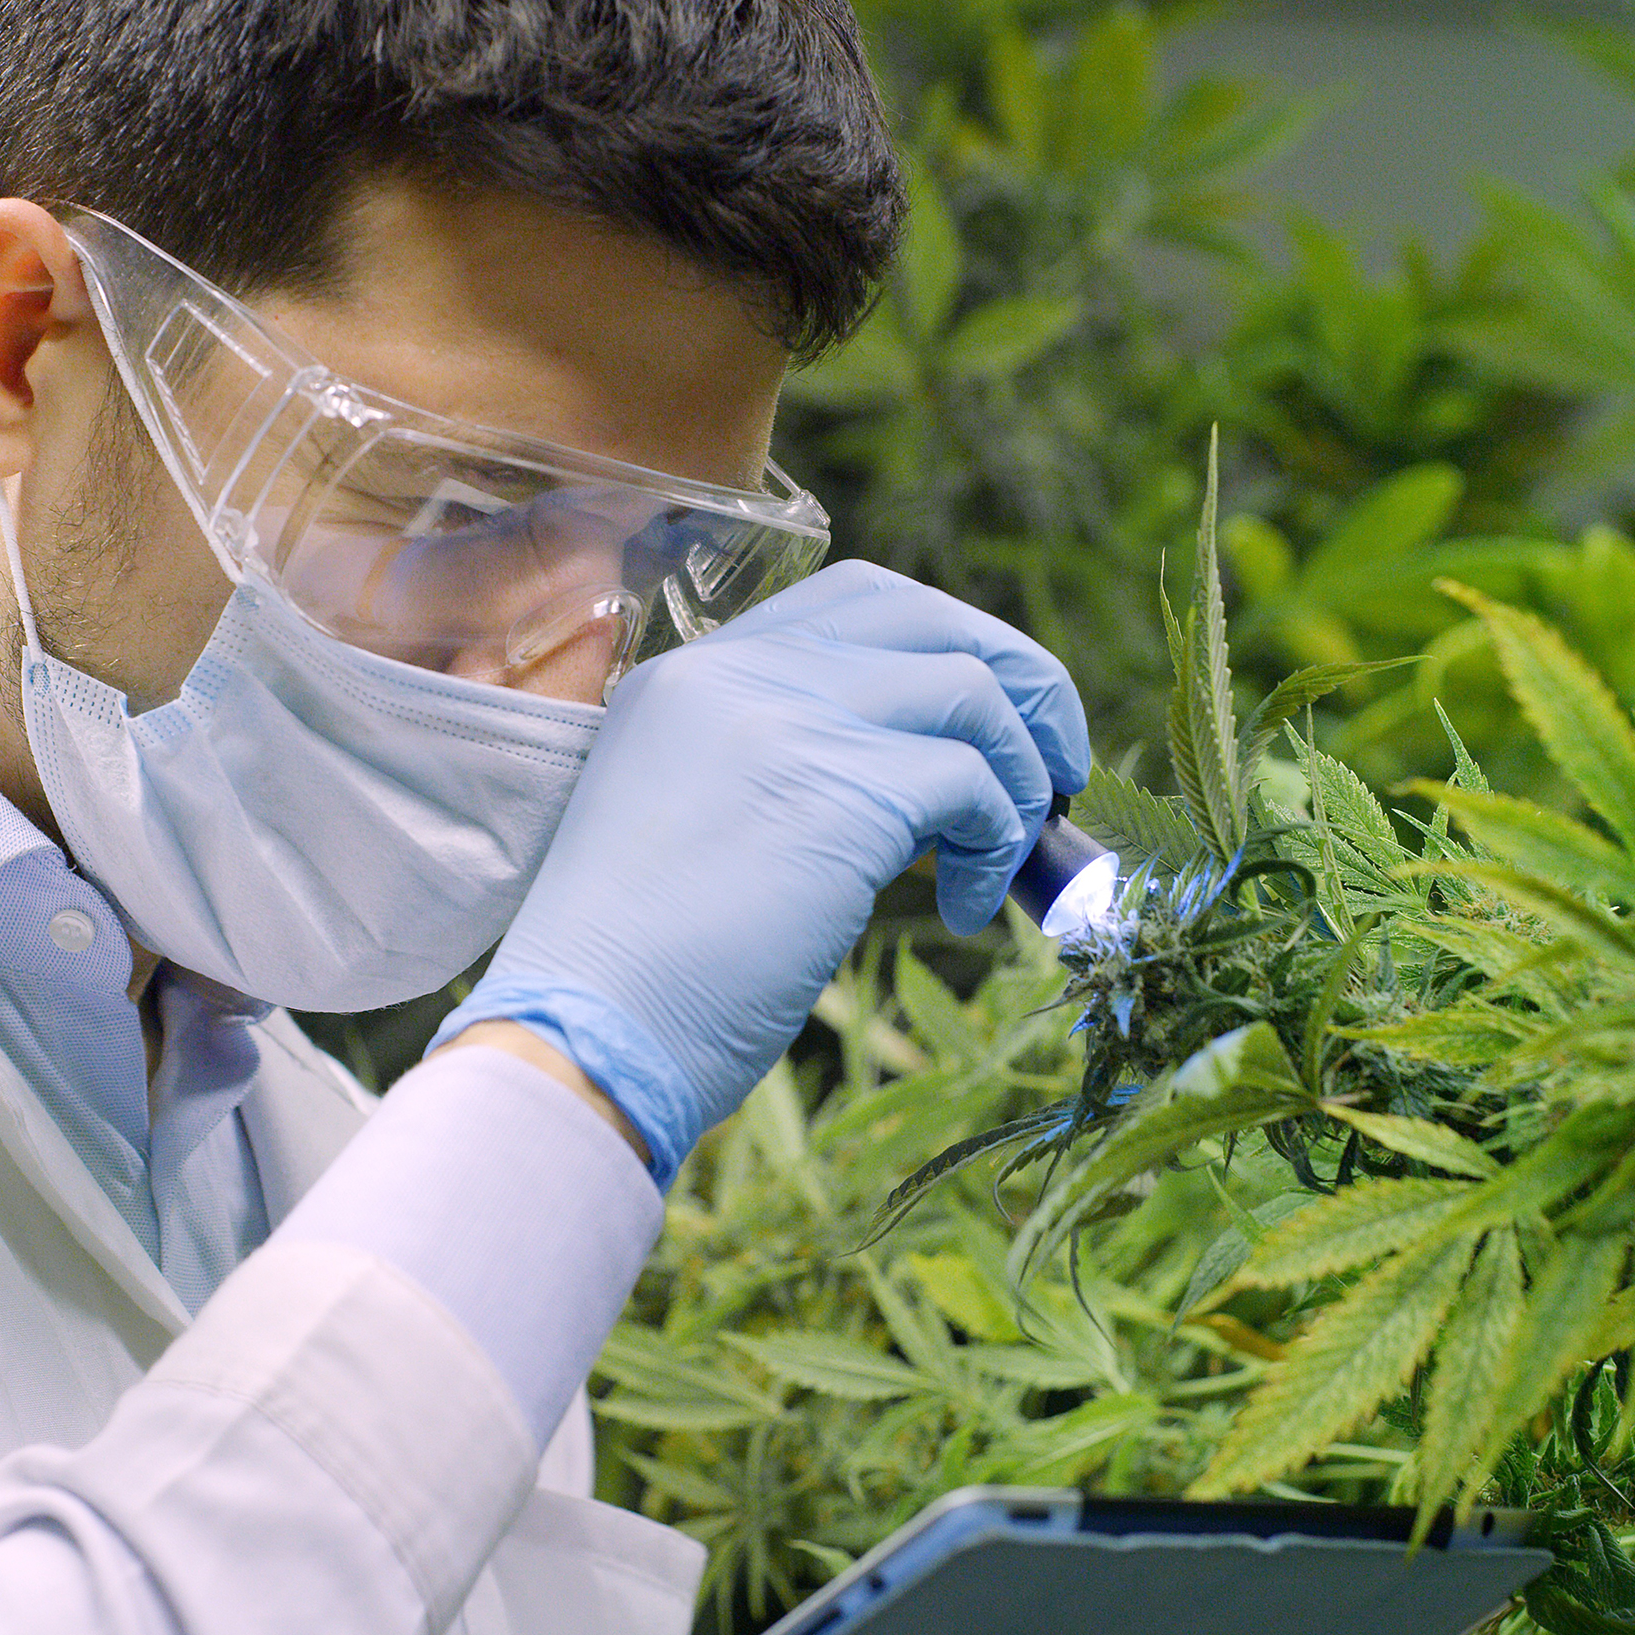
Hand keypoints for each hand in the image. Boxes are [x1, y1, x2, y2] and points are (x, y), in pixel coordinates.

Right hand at [431, 562, 1088, 1184]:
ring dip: (1018, 772)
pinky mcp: (842, 790)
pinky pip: (974, 778)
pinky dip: (998, 839)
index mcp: (692, 673)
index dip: (943, 649)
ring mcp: (788, 720)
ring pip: (969, 688)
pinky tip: (967, 906)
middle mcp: (738, 671)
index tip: (986, 723)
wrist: (581, 1032)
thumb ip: (781, 764)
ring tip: (1008, 852)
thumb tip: (923, 775)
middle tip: (1054, 766)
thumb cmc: (633, 967)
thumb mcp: (692, 818)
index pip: (852, 603)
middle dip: (1019, 681)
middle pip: (927, 616)